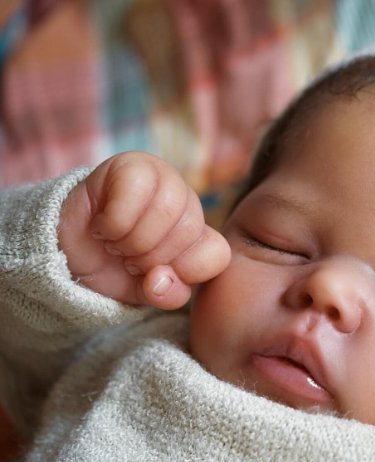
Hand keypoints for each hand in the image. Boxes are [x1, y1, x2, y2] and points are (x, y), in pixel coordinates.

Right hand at [59, 152, 230, 309]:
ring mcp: (164, 178)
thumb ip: (167, 294)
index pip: (218, 253)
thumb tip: (160, 280)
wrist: (66, 252)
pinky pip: (134, 193)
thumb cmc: (114, 268)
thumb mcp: (146, 292)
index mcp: (201, 234)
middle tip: (127, 256)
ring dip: (130, 240)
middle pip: (187, 232)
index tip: (154, 275)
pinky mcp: (132, 164)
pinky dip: (113, 221)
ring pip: (165, 211)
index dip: (184, 271)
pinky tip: (103, 224)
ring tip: (115, 242)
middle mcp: (188, 203)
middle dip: (149, 257)